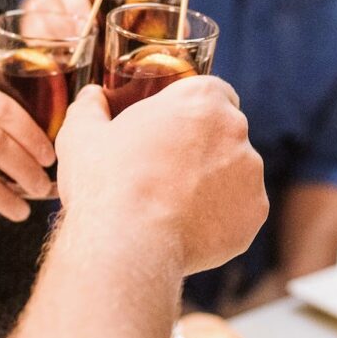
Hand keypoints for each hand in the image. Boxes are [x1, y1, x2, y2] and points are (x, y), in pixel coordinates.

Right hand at [54, 78, 266, 274]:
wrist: (128, 245)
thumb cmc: (104, 183)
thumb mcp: (81, 135)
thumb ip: (90, 107)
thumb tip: (92, 96)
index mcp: (201, 98)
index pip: (211, 92)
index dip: (192, 110)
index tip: (173, 128)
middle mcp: (236, 128)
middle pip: (225, 132)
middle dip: (203, 147)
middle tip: (167, 170)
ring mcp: (250, 173)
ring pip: (235, 173)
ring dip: (214, 183)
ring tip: (174, 206)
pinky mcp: (255, 213)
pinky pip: (240, 211)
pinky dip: (221, 218)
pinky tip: (189, 229)